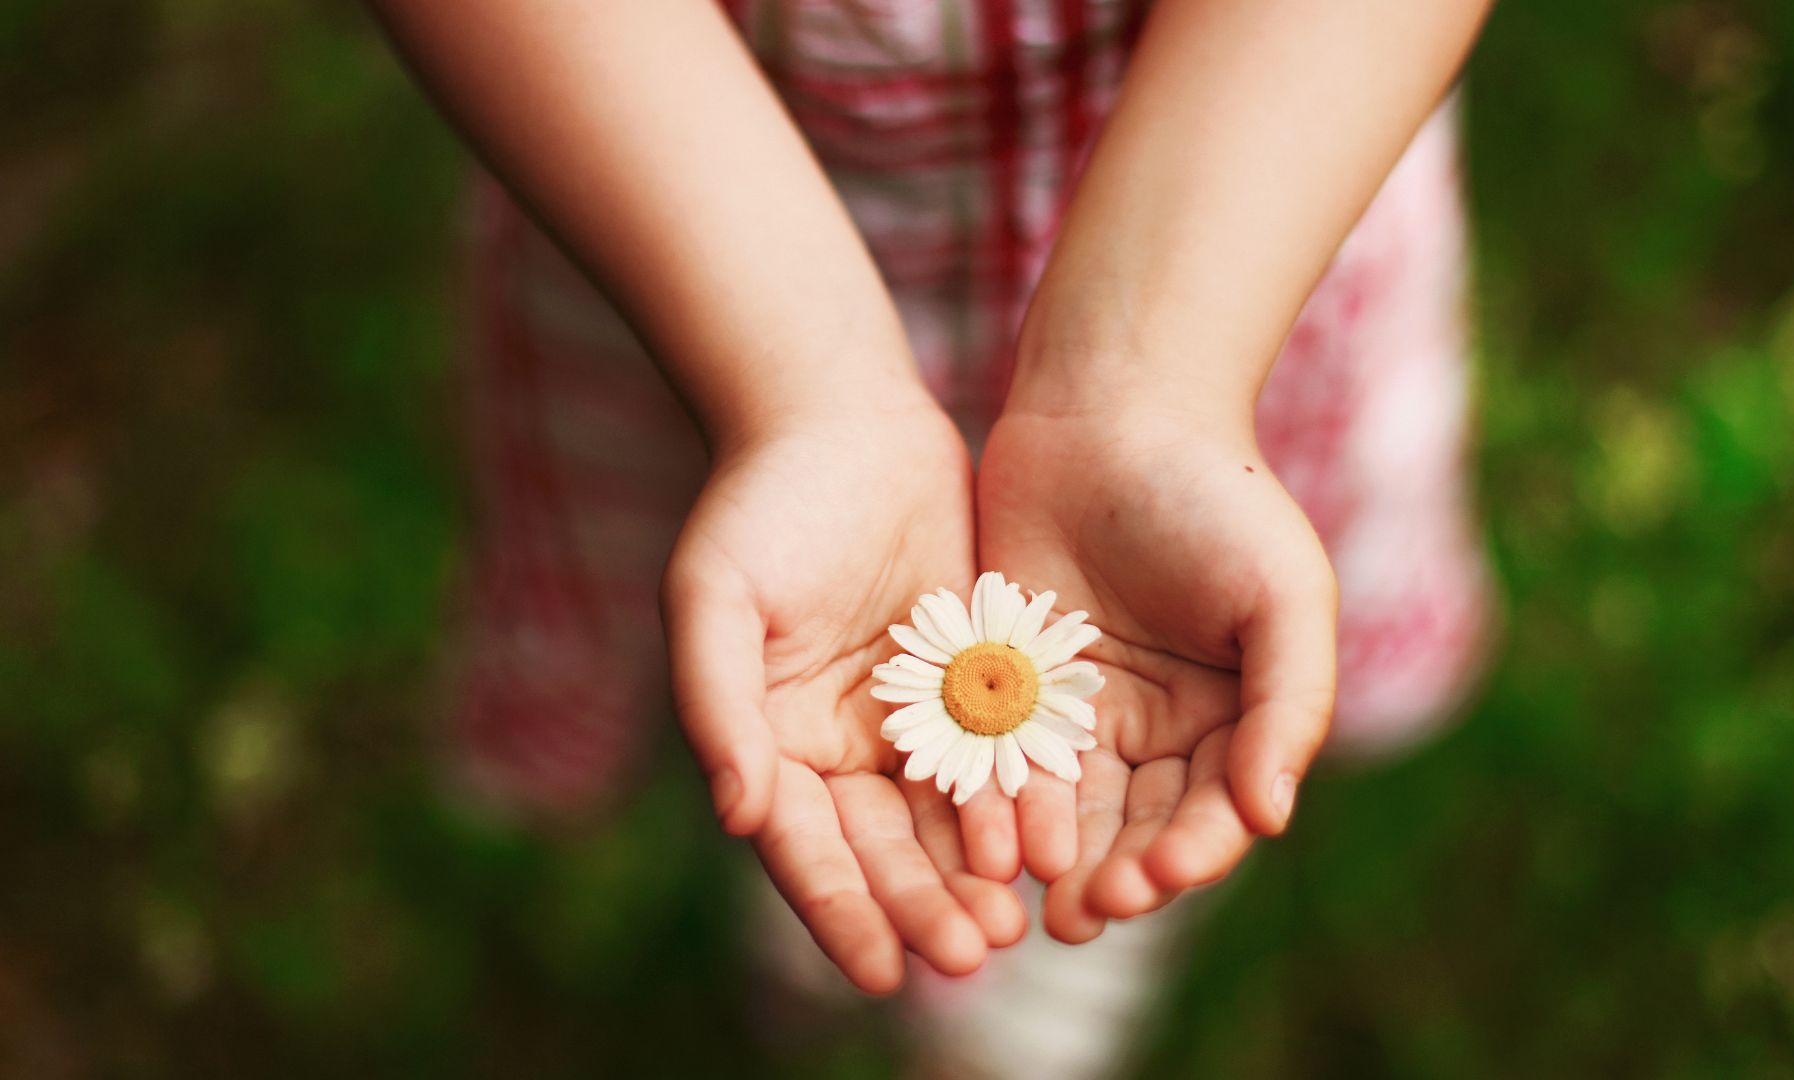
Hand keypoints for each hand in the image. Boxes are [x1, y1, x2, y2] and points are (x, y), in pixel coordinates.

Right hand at [663, 398, 1024, 992]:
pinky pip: (998, 755)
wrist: (841, 417)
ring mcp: (909, 718)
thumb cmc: (759, 504)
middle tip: (969, 957)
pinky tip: (1045, 845)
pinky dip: (1016, 802)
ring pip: (945, 817)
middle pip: (882, 849)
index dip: (840, 911)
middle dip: (922, 906)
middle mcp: (839, 746)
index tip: (878, 973)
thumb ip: (719, 705)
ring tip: (1012, 925)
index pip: (805, 848)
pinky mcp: (971, 680)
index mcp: (770, 742)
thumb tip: (738, 814)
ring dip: (973, 874)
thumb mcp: (715, 597)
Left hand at [974, 402, 1337, 941]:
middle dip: (1116, 873)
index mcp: (1230, 717)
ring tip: (1033, 901)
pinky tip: (983, 837)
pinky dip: (994, 800)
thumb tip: (1272, 816)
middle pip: (1137, 825)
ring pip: (1065, 807)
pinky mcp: (1006, 683)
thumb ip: (1290, 704)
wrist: (1113, 407)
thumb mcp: (1283, 594)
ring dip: (1052, 857)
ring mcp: (1076, 710)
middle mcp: (1155, 728)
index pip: (1215, 809)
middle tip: (1085, 912)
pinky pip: (1000, 755)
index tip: (1160, 879)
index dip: (1192, 852)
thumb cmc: (1217, 495)